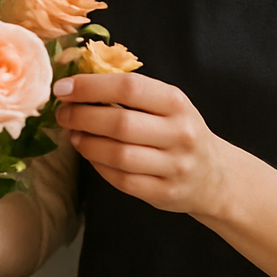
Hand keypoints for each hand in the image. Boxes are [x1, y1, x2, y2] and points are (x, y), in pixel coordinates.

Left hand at [54, 72, 232, 218]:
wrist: (213, 175)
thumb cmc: (178, 131)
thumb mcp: (167, 104)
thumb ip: (131, 93)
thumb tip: (78, 84)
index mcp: (176, 102)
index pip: (129, 87)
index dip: (91, 86)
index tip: (64, 87)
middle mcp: (179, 133)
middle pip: (120, 123)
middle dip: (82, 116)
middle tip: (63, 113)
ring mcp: (174, 166)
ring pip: (118, 155)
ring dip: (86, 143)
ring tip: (72, 134)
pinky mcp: (164, 192)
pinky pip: (121, 180)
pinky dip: (98, 166)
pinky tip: (89, 154)